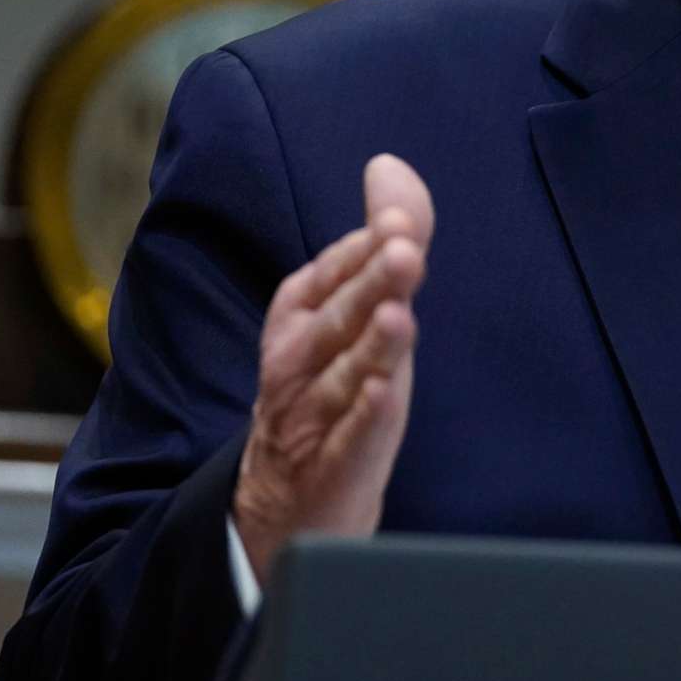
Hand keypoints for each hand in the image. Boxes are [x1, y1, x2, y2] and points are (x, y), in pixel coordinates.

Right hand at [232, 153, 433, 588]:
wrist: (278, 514)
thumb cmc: (330, 397)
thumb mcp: (355, 318)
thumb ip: (379, 244)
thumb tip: (389, 165)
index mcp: (298, 321)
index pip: (330, 274)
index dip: (363, 248)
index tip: (397, 221)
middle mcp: (297, 365)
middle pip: (337, 318)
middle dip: (369, 283)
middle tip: (403, 249)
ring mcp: (309, 421)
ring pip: (343, 377)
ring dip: (372, 346)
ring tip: (398, 315)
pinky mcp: (329, 473)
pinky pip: (348, 441)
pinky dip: (366, 418)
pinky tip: (386, 395)